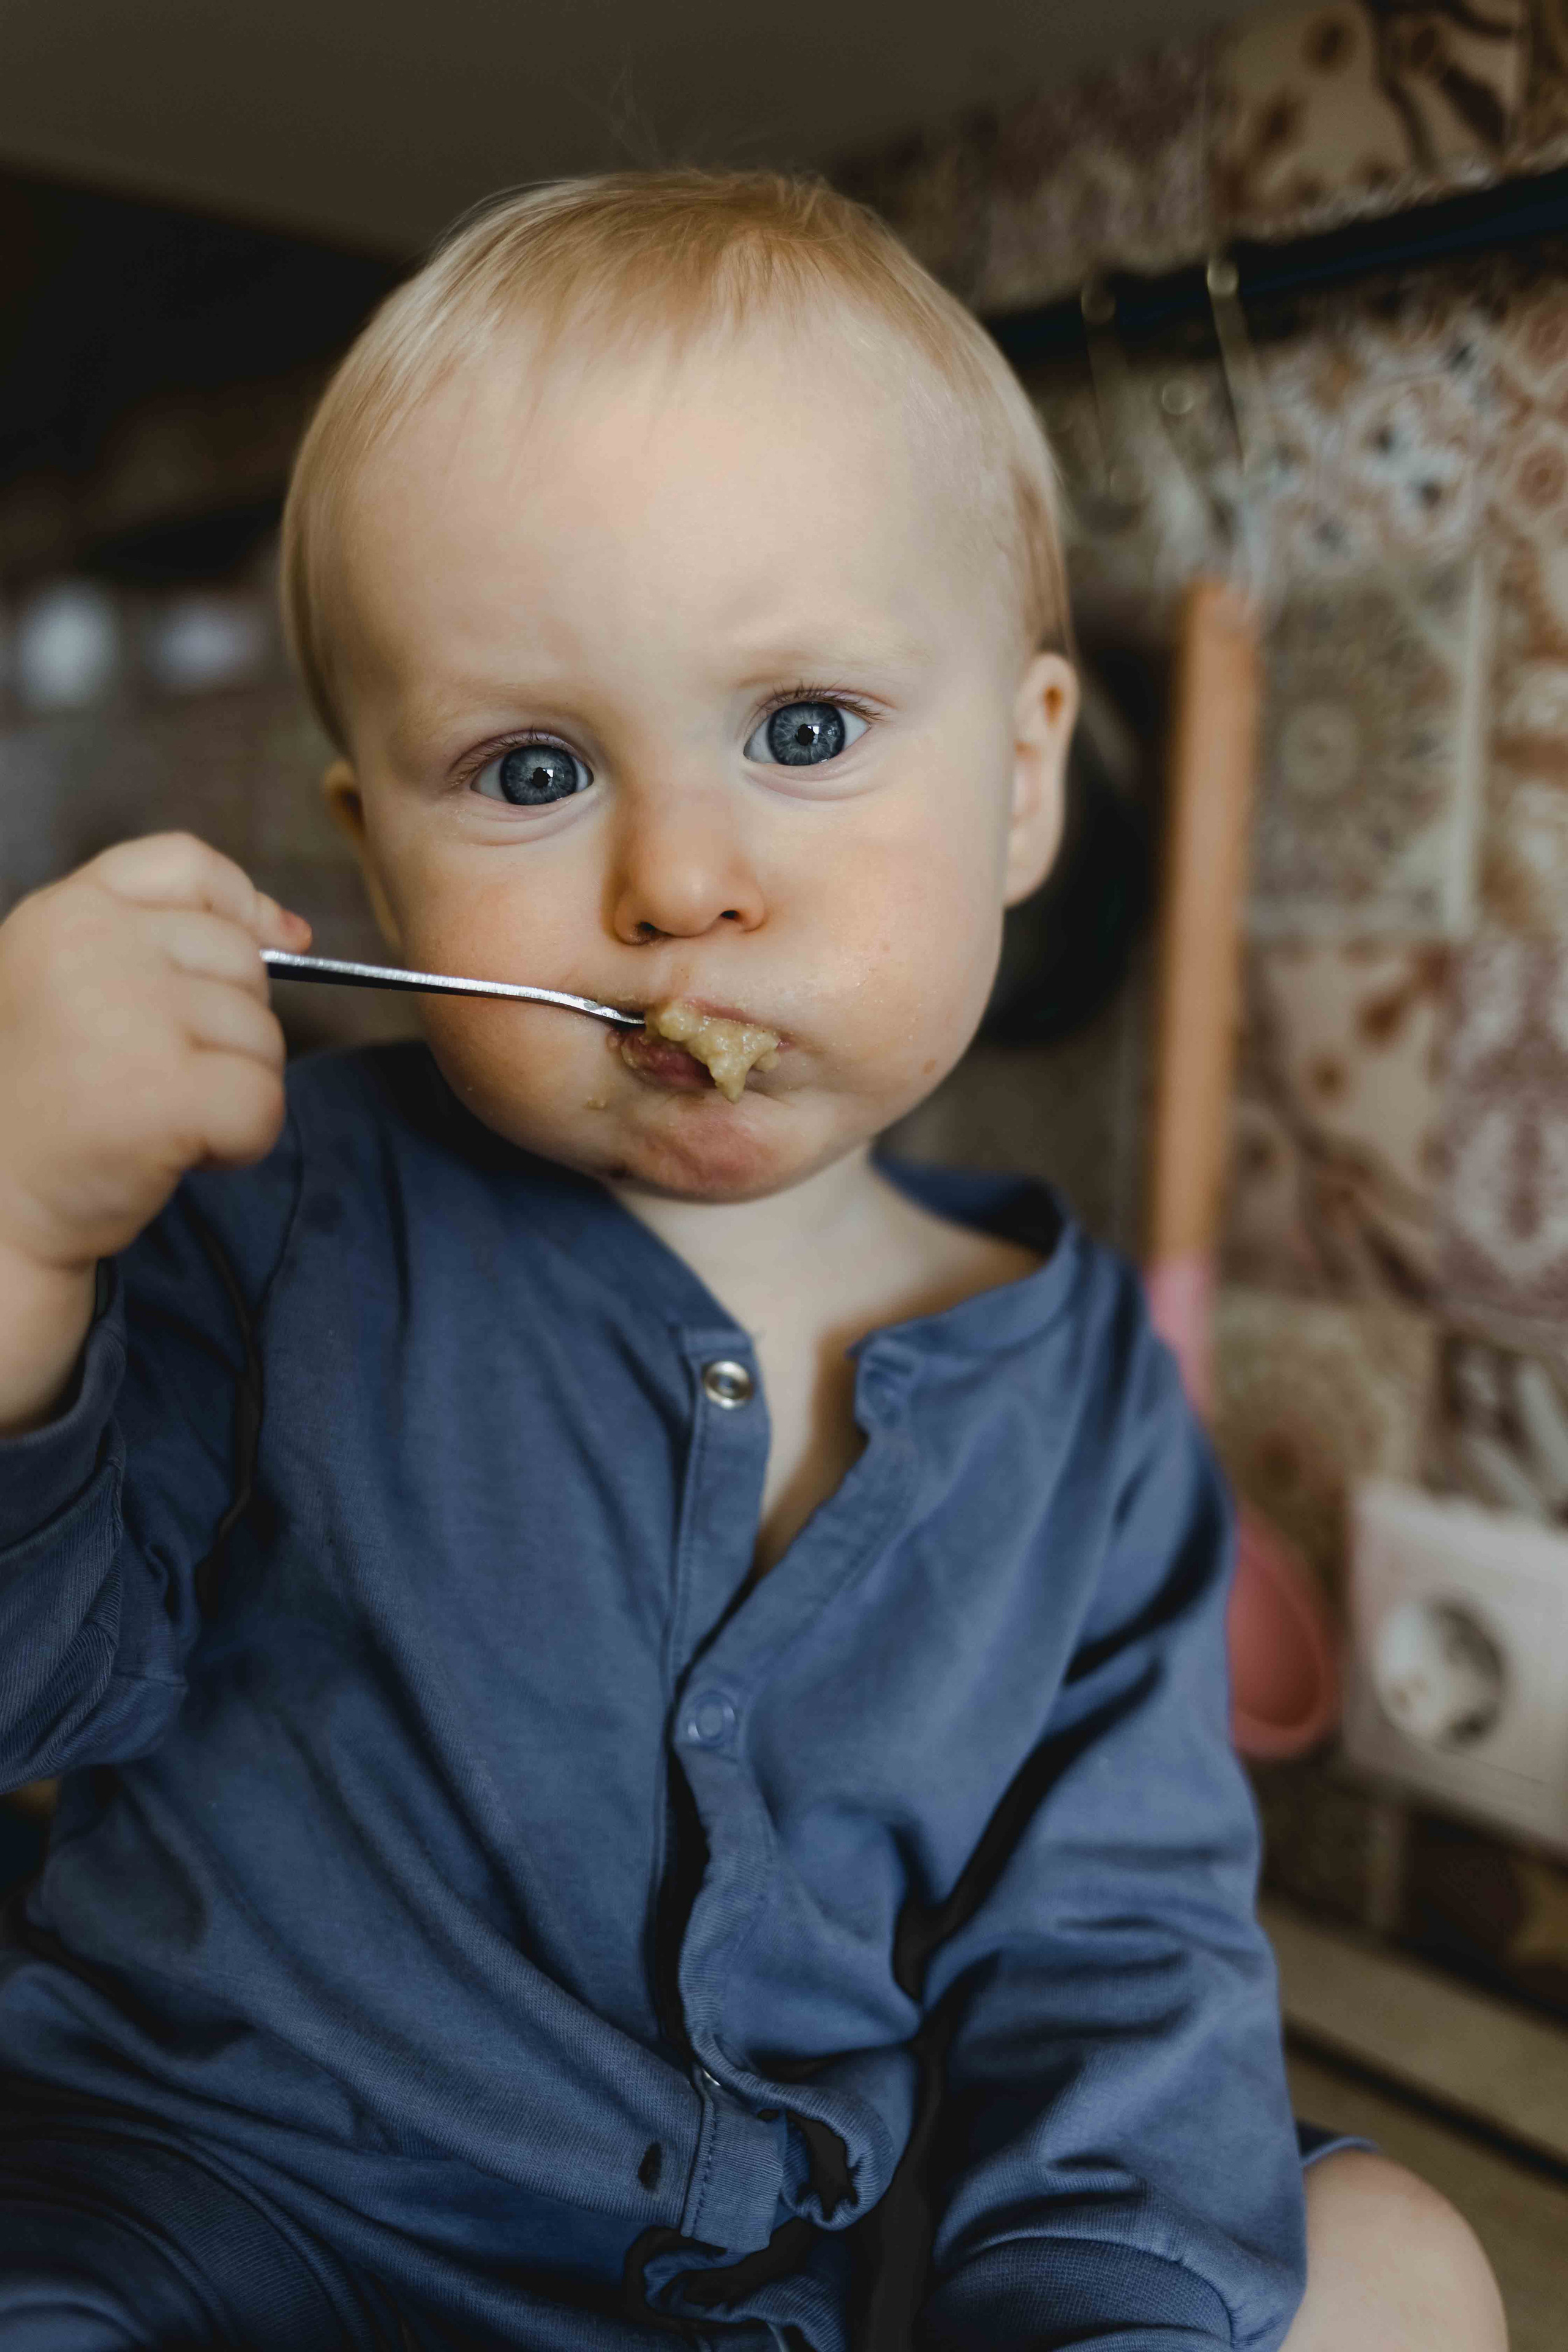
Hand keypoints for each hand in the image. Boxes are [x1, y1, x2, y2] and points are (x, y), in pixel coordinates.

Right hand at [0, 832, 310, 1277]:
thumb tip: (295, 934)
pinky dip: (241, 1141)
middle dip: (226, 1028)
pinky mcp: (167, 1092)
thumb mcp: (70, 981)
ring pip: (263, 1037)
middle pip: (242, 962)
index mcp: (66, 911)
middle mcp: (96, 947)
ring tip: (152, 1114)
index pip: (187, 863)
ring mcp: (132, 1015)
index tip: (267, 949)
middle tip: (154, 1074)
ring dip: (231, 1087)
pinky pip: (264, 1102)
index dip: (241, 906)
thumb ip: (165, 939)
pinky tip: (178, 1152)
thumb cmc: (41, 1098)